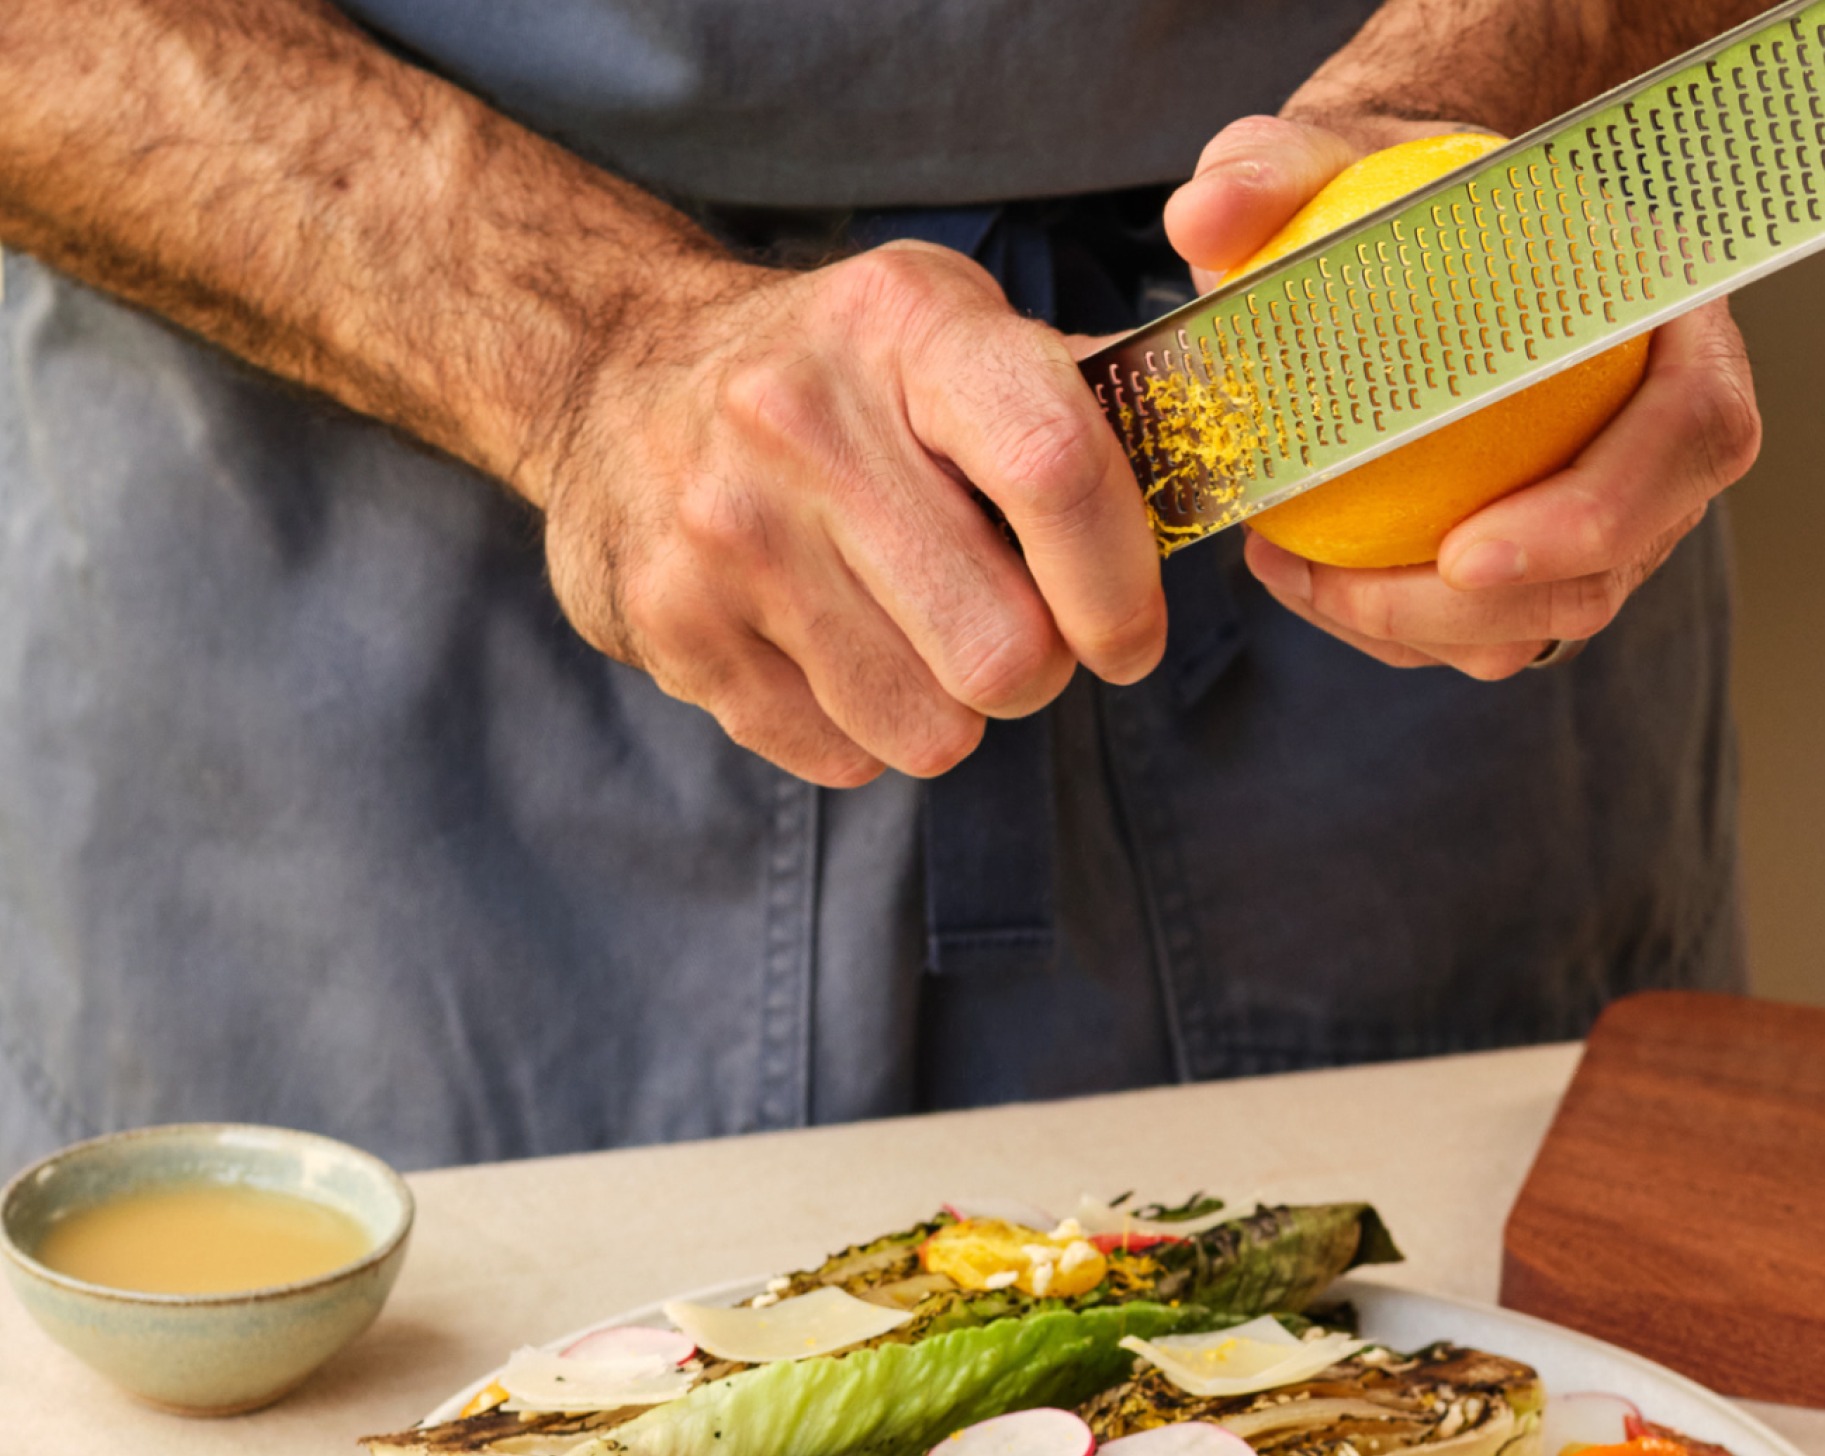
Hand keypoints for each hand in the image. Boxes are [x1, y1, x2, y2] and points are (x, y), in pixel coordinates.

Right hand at [515, 244, 1166, 785]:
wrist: (612, 378)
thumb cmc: (834, 372)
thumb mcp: (948, 329)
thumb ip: (1076, 398)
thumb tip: (1212, 457)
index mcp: (905, 329)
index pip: (1055, 467)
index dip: (1121, 584)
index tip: (1129, 636)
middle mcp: (802, 420)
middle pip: (1004, 652)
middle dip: (1036, 669)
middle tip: (1011, 633)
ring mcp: (724, 529)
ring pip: (928, 728)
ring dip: (948, 708)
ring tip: (911, 630)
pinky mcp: (673, 625)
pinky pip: (839, 756)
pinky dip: (861, 729)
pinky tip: (829, 644)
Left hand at [1163, 113, 1763, 680]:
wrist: (1423, 227)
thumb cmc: (1401, 185)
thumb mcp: (1334, 154)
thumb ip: (1274, 167)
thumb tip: (1205, 219)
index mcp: (1674, 315)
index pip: (1695, 430)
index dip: (1602, 509)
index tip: (1466, 550)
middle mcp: (1670, 425)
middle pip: (1624, 559)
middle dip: (1493, 609)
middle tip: (1346, 592)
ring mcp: (1625, 502)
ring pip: (1558, 611)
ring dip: (1428, 626)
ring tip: (1298, 577)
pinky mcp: (1557, 552)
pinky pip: (1498, 624)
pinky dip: (1402, 622)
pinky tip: (1302, 576)